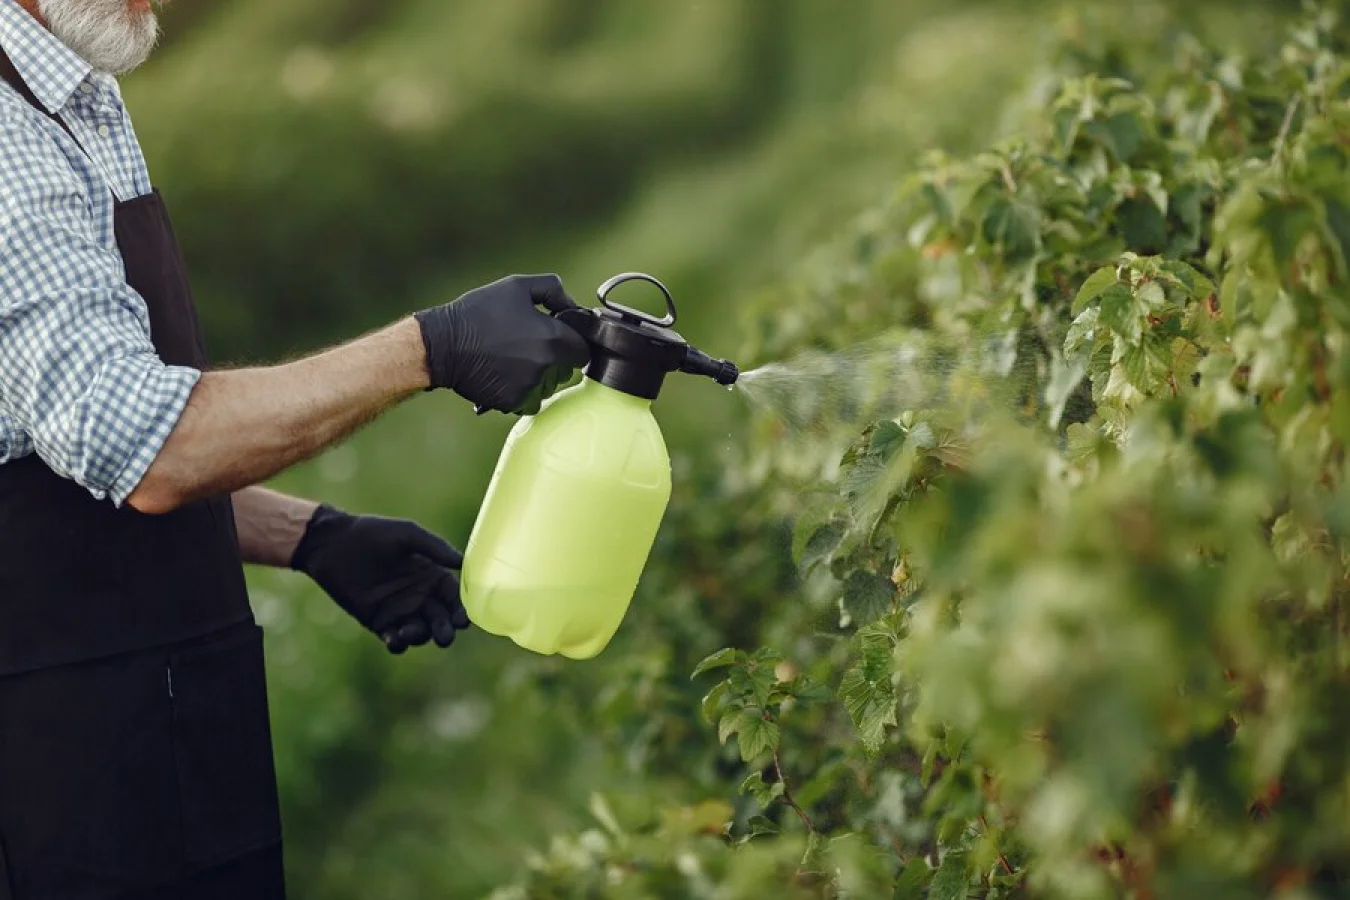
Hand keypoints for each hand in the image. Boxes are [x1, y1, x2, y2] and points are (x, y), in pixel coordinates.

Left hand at [288, 504, 470, 652]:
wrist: (332, 545)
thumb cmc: (371, 533)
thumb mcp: (407, 534)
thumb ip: (435, 547)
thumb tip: (463, 561)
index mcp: (431, 575)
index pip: (453, 597)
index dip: (460, 609)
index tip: (462, 620)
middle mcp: (419, 595)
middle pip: (441, 619)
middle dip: (445, 630)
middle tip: (444, 636)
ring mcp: (399, 610)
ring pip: (420, 632)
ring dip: (421, 636)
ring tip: (410, 631)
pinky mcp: (378, 622)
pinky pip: (394, 639)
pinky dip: (398, 643)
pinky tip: (395, 638)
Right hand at [414, 273, 590, 414]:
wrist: (443, 345)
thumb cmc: (478, 313)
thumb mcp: (516, 286)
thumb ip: (553, 290)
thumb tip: (573, 306)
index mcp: (554, 338)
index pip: (583, 350)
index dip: (572, 342)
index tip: (557, 337)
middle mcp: (547, 366)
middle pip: (566, 369)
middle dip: (555, 359)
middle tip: (528, 346)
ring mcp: (531, 387)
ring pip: (549, 387)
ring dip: (539, 377)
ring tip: (513, 360)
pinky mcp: (514, 402)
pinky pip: (530, 400)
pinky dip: (522, 391)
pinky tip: (505, 375)